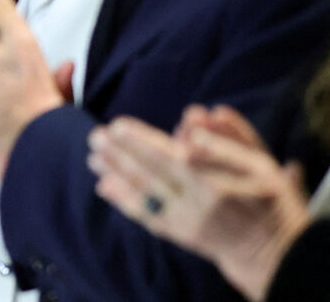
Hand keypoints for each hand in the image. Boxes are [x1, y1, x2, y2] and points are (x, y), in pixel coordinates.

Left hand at [88, 108, 310, 301]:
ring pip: (144, 192)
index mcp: (217, 182)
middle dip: (120, 153)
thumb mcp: (262, 165)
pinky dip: (123, 201)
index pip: (172, 155)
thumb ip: (231, 140)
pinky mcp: (179, 233)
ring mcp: (185, 220)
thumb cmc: (268, 198)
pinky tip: (103, 185)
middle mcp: (197, 202)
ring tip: (93, 154)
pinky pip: (147, 216)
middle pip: (151, 172)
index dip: (143, 140)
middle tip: (96, 135)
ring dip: (116, 172)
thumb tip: (202, 114)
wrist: (273, 251)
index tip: (119, 124)